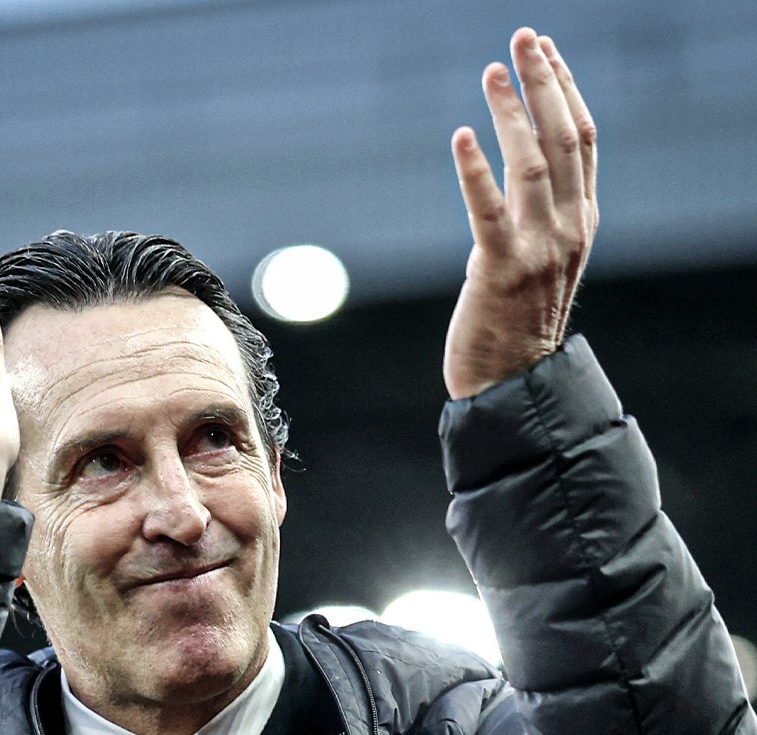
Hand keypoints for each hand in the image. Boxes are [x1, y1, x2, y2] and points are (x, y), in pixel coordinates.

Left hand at [443, 29, 597, 399]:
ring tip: (491, 73)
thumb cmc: (517, 323)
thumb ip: (545, 216)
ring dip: (511, 113)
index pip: (583, 141)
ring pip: (533, 164)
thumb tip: (526, 165)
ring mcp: (538, 250)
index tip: (545, 50)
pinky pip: (489, 212)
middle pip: (564, 139)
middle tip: (521, 38)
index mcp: (582, 223)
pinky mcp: (500, 271)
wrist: (512, 383)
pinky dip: (475, 171)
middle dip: (544, 82)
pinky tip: (462, 136)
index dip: (565, 90)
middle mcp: (568, 230)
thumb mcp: (545, 262)